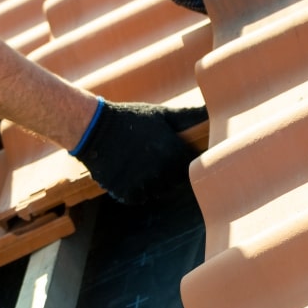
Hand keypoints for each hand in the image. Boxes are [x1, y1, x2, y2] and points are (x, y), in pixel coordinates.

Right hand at [71, 100, 207, 204]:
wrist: (94, 128)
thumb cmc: (131, 118)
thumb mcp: (161, 114)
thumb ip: (189, 116)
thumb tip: (212, 108)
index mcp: (174, 152)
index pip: (190, 167)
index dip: (180, 160)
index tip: (169, 153)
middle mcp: (161, 171)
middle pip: (173, 182)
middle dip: (166, 173)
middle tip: (150, 157)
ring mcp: (143, 184)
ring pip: (156, 192)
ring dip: (150, 183)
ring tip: (137, 164)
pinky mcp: (126, 193)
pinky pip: (137, 198)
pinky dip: (133, 190)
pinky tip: (126, 173)